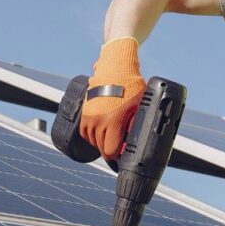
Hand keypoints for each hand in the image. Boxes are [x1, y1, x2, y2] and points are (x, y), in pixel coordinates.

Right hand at [79, 37, 144, 160]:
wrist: (115, 68)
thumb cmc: (131, 86)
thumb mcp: (139, 107)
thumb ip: (136, 126)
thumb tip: (134, 143)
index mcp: (114, 121)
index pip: (110, 151)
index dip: (117, 157)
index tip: (122, 157)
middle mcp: (99, 121)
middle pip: (101, 148)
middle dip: (110, 151)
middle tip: (119, 149)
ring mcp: (90, 116)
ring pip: (92, 141)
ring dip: (100, 143)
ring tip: (110, 140)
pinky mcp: (85, 111)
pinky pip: (85, 132)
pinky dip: (91, 136)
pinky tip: (100, 133)